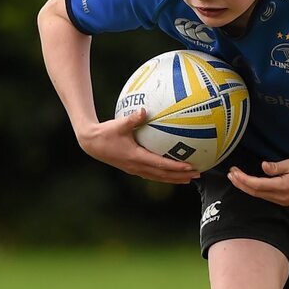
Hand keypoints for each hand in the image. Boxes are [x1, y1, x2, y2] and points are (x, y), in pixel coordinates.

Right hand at [78, 110, 200, 182]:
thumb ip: (133, 118)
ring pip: (158, 177)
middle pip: (163, 175)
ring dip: (174, 178)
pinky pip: (152, 174)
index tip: (190, 167)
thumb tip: (145, 110)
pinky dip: (164, 175)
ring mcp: (134, 169)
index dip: (176, 167)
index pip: (160, 164)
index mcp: (136, 157)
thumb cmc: (105, 132)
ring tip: (189, 179)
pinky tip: (171, 173)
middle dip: (181, 176)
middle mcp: (137, 166)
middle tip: (198, 175)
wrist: (91, 144)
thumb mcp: (119, 124)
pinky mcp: (132, 168)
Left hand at [227, 158, 288, 204]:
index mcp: (281, 188)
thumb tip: (263, 167)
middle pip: (255, 193)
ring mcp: (283, 201)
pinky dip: (256, 191)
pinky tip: (252, 185)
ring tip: (237, 179)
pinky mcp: (286, 201)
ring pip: (260, 196)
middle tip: (231, 175)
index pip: (256, 185)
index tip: (234, 172)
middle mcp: (280, 198)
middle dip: (241, 184)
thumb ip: (276, 167)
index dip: (243, 179)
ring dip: (248, 188)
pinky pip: (267, 197)